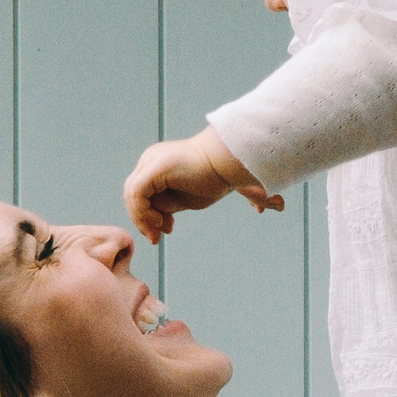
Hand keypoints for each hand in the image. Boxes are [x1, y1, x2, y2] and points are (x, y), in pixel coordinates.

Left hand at [124, 126, 283, 242]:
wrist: (233, 162)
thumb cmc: (227, 174)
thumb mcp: (200, 195)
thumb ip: (198, 203)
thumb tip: (264, 208)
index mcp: (159, 164)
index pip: (142, 192)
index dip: (148, 214)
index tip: (167, 228)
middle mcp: (151, 159)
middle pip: (134, 194)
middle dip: (143, 218)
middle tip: (157, 237)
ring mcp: (151, 162)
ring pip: (132, 196)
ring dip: (142, 219)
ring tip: (159, 233)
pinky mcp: (153, 170)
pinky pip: (137, 195)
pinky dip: (143, 213)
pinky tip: (160, 223)